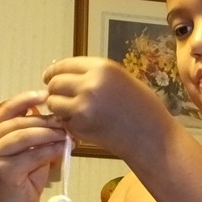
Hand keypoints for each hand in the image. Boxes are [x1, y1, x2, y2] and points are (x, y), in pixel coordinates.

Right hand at [0, 91, 66, 201]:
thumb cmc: (25, 178)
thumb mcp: (29, 149)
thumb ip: (35, 131)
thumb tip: (56, 113)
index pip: (7, 109)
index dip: (26, 99)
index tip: (45, 94)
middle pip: (19, 123)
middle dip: (46, 121)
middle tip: (66, 122)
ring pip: (25, 136)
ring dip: (49, 133)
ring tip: (66, 134)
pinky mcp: (2, 171)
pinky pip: (32, 154)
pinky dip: (50, 150)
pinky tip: (63, 148)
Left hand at [42, 57, 172, 159]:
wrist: (151, 136)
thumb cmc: (143, 107)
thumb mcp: (121, 79)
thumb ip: (95, 75)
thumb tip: (68, 75)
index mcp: (102, 68)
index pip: (66, 64)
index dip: (54, 71)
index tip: (49, 76)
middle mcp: (89, 84)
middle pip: (55, 82)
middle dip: (54, 89)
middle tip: (58, 95)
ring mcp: (82, 107)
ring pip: (53, 102)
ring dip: (57, 106)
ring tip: (70, 110)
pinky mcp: (80, 127)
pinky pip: (62, 120)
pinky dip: (66, 121)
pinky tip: (81, 123)